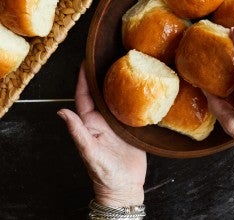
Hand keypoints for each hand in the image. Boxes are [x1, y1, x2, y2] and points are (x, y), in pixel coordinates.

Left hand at [57, 63, 146, 206]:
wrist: (125, 186)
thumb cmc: (105, 174)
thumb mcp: (90, 153)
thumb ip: (77, 133)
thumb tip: (61, 112)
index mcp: (90, 124)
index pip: (84, 97)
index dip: (83, 80)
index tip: (85, 63)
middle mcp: (103, 121)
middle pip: (101, 94)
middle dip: (102, 76)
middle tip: (107, 58)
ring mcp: (117, 124)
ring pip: (116, 100)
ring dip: (118, 84)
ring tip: (123, 67)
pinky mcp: (131, 129)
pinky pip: (131, 109)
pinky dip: (133, 98)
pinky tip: (139, 89)